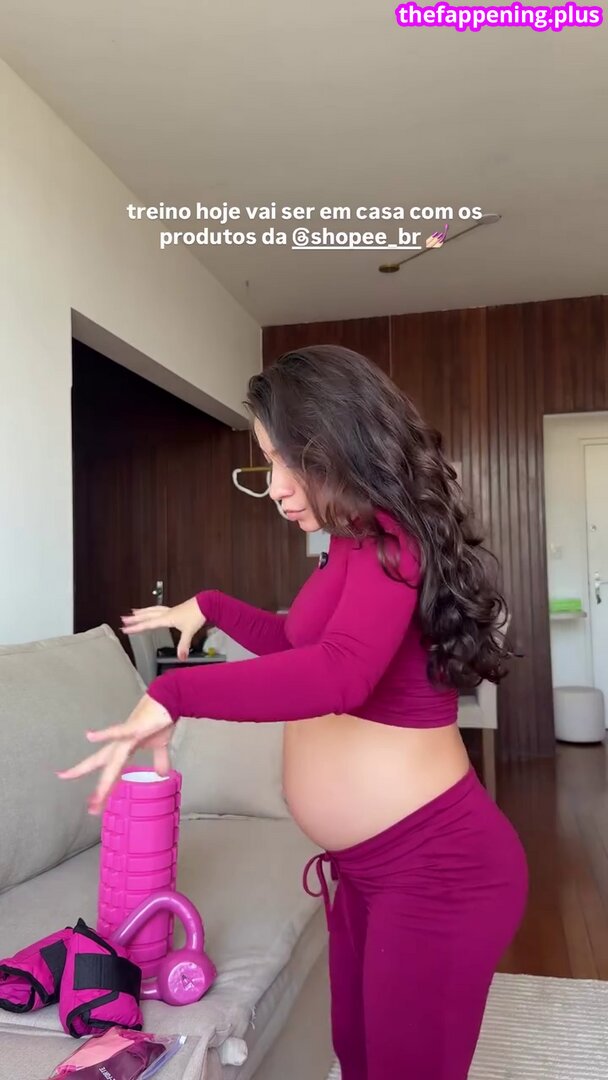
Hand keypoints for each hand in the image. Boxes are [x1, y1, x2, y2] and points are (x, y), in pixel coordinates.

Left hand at [57, 695, 173, 814]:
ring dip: (103, 778)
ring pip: (110, 760)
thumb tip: (162, 774)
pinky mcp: (133, 728)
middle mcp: (120, 746)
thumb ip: (159, 760)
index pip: (112, 773)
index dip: (105, 789)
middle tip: (91, 808)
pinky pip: (117, 732)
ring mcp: (124, 737)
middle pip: (106, 771)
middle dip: (99, 790)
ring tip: (89, 790)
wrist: (168, 701)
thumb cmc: (160, 721)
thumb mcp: (160, 746)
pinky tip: (90, 735)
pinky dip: (105, 734)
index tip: (95, 805)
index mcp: (124, 751)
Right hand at [122, 597, 205, 659]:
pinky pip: (158, 609)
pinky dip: (152, 610)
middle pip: (147, 615)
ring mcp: (170, 610)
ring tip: (133, 612)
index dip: (136, 627)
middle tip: (123, 620)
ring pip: (152, 610)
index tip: (125, 629)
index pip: (148, 624)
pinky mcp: (175, 609)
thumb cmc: (197, 615)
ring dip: (142, 612)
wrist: (205, 604)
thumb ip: (184, 645)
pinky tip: (152, 611)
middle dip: (134, 619)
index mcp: (166, 618)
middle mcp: (166, 613)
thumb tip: (181, 658)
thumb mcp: (189, 631)